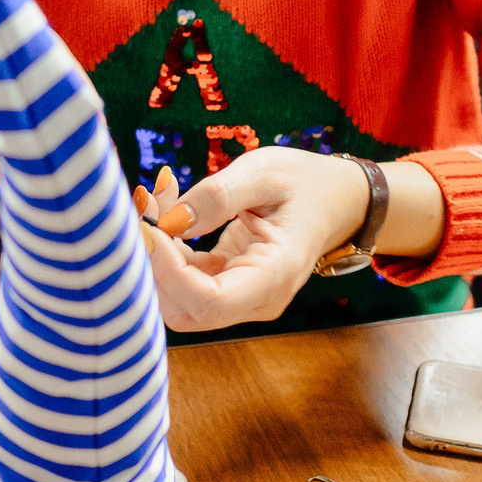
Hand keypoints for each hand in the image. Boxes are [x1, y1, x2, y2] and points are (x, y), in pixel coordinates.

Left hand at [138, 147, 372, 333]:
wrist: (335, 200)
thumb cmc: (304, 183)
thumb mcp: (265, 172)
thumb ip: (218, 195)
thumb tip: (170, 220)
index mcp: (275, 276)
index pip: (209, 301)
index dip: (168, 272)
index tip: (147, 226)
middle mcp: (257, 300)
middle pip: (185, 310)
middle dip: (153, 263)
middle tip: (146, 203)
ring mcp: (240, 298)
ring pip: (176, 299)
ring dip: (154, 254)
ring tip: (155, 197)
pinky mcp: (223, 286)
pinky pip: (181, 280)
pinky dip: (163, 248)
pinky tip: (164, 207)